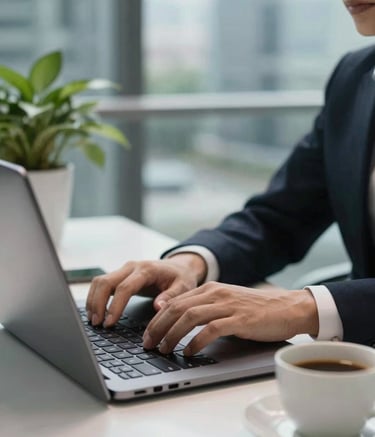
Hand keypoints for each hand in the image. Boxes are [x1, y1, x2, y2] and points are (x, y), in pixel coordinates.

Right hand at [86, 253, 206, 326]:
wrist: (179, 266)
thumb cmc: (181, 278)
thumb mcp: (183, 287)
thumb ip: (171, 297)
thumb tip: (158, 307)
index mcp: (147, 270)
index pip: (124, 287)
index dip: (114, 306)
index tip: (109, 323)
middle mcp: (132, 266)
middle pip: (106, 282)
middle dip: (97, 303)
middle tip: (97, 324)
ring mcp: (124, 269)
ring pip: (100, 281)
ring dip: (93, 300)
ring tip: (93, 321)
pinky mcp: (120, 274)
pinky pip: (102, 283)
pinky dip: (95, 297)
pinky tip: (95, 312)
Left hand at [142, 282, 318, 355]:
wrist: (288, 307)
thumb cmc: (256, 309)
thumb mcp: (226, 303)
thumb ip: (205, 308)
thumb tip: (180, 324)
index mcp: (210, 289)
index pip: (175, 302)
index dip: (157, 319)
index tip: (148, 334)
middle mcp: (216, 293)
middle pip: (177, 308)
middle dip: (159, 327)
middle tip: (149, 344)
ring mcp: (228, 305)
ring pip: (190, 317)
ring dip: (173, 335)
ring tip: (165, 350)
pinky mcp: (240, 319)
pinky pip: (211, 329)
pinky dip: (196, 341)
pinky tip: (189, 352)